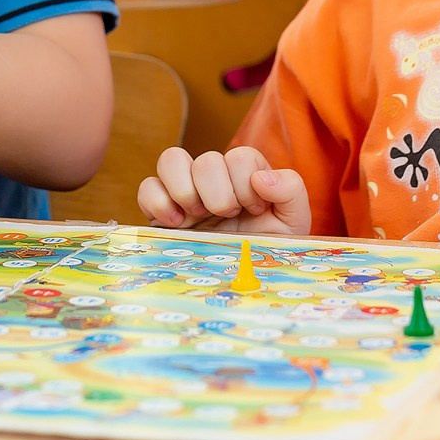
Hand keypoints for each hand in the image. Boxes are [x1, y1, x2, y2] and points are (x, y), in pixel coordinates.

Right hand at [138, 146, 311, 234]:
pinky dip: (159, 202)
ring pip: (171, 159)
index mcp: (245, 174)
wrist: (241, 283)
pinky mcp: (161, 210)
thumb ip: (291, 190)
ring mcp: (185, 191)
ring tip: (197, 216)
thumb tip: (261, 178)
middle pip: (207, 159)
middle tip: (226, 216)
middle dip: (219, 193)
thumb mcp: (292, 222)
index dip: (246, 183)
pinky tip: (177, 225)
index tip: (253, 209)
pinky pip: (147, 188)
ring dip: (186, 189)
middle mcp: (214, 178)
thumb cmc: (267, 249)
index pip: (240, 156)